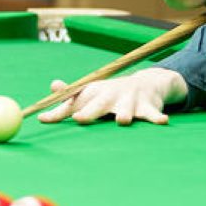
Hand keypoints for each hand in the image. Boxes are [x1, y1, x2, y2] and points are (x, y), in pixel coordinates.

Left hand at [38, 68, 188, 126]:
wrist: (146, 83)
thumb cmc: (111, 93)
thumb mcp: (91, 92)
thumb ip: (69, 96)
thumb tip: (51, 87)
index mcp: (94, 94)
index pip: (73, 103)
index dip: (59, 112)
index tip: (43, 119)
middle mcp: (110, 96)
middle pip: (98, 105)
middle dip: (90, 111)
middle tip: (80, 119)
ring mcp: (129, 101)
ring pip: (126, 110)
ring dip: (124, 115)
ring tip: (123, 121)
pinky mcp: (148, 107)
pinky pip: (153, 114)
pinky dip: (157, 118)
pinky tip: (162, 122)